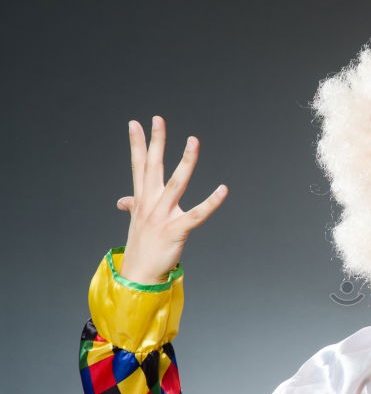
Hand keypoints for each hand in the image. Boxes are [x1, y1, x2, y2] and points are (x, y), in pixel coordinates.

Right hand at [116, 116, 226, 284]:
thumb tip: (123, 201)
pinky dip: (211, 202)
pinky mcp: (177, 230)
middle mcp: (150, 204)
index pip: (138, 166)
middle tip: (158, 119)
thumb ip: (133, 206)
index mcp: (142, 199)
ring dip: (186, 161)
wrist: (139, 275)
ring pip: (177, 183)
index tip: (135, 123)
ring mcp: (163, 216)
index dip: (137, 144)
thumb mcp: (136, 222)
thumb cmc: (142, 246)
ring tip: (193, 141)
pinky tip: (223, 189)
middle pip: (153, 167)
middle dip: (156, 142)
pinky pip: (198, 214)